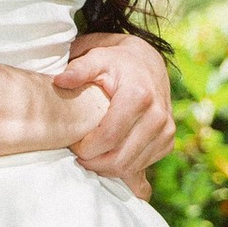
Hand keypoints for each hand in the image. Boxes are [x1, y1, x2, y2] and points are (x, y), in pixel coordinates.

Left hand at [55, 33, 174, 182]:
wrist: (147, 64)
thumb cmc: (117, 63)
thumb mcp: (97, 58)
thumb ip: (78, 69)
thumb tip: (59, 81)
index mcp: (139, 97)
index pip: (108, 138)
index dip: (86, 148)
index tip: (72, 143)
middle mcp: (157, 116)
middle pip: (120, 159)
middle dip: (93, 163)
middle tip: (78, 154)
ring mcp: (165, 132)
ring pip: (130, 168)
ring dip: (106, 168)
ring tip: (91, 153)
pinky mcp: (168, 142)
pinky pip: (141, 167)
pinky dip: (121, 167)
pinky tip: (108, 154)